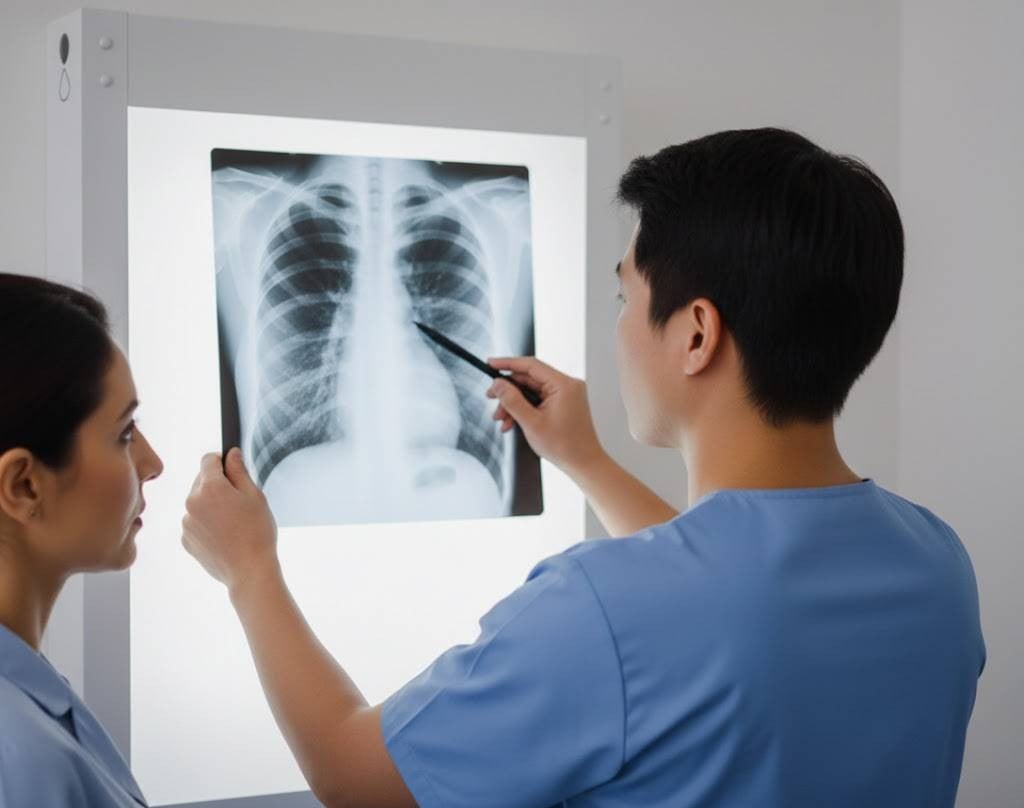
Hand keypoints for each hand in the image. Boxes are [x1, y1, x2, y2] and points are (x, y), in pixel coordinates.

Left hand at [182, 448, 279, 596]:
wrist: (249, 571)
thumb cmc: (257, 532)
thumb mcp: (255, 495)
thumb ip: (239, 471)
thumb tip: (231, 454)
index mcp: (210, 487)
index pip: (208, 460)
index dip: (222, 460)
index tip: (231, 468)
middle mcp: (192, 502)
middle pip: (201, 481)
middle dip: (217, 485)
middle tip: (238, 502)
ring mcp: (187, 522)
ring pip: (198, 503)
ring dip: (211, 505)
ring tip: (232, 522)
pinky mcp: (186, 539)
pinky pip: (195, 522)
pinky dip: (206, 524)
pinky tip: (224, 535)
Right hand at [486, 356, 604, 476]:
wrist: (583, 463)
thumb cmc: (564, 446)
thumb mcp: (531, 423)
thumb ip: (512, 401)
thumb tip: (497, 384)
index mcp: (563, 385)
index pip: (530, 365)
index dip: (507, 363)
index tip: (491, 364)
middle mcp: (567, 385)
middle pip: (529, 379)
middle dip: (508, 391)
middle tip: (491, 398)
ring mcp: (566, 394)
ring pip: (531, 391)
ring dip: (514, 404)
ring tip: (501, 419)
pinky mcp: (563, 403)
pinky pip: (538, 399)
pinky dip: (524, 409)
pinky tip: (512, 422)